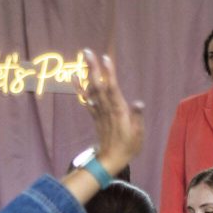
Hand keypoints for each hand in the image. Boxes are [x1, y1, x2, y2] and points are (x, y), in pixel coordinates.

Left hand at [78, 49, 144, 174]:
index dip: (109, 73)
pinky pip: (85, 99)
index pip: (113, 88)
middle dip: (93, 68)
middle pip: (99, 85)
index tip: (106, 58)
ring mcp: (99, 111)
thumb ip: (137, 117)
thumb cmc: (128, 146)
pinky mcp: (94, 115)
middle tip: (87, 51)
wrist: (111, 160)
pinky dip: (79, 87)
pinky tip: (74, 77)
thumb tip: (139, 102)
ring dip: (86, 73)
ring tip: (82, 58)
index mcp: (119, 111)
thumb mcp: (138, 134)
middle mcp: (107, 108)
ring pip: (91, 89)